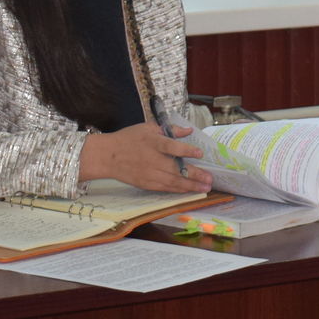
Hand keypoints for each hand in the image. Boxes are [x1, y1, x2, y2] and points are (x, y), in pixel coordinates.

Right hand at [79, 123, 213, 192]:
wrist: (108, 156)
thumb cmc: (129, 138)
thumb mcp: (148, 127)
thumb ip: (170, 129)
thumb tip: (188, 130)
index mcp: (153, 142)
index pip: (172, 147)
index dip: (186, 150)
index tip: (200, 153)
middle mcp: (153, 160)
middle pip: (176, 169)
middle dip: (195, 175)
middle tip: (210, 179)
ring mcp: (149, 174)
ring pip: (173, 182)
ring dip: (190, 186)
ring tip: (205, 188)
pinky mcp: (146, 184)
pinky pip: (165, 188)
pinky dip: (178, 190)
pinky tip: (189, 191)